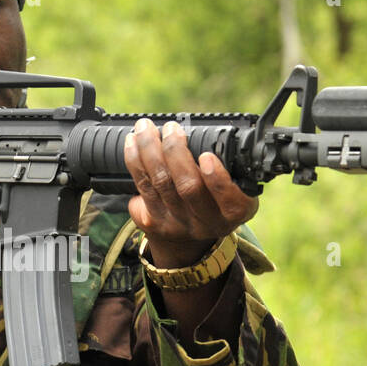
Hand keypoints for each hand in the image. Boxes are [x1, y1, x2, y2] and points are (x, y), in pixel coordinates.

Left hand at [122, 119, 257, 267]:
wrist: (187, 238)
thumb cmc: (213, 198)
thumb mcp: (234, 189)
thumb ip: (229, 168)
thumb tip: (207, 132)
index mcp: (234, 212)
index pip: (231, 202)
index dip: (218, 180)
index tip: (207, 156)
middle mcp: (207, 222)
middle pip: (188, 188)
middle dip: (175, 152)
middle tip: (170, 128)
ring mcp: (178, 224)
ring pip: (161, 183)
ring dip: (149, 150)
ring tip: (144, 128)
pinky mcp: (153, 222)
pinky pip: (142, 187)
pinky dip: (134, 161)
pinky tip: (132, 143)